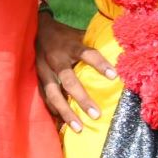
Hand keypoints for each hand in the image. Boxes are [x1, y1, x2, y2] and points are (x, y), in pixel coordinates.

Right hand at [36, 13, 110, 128]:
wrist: (36, 29)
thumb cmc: (64, 34)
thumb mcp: (79, 34)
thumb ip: (95, 43)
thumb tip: (121, 52)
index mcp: (69, 45)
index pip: (87, 54)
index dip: (100, 64)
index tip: (114, 76)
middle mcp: (55, 58)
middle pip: (69, 81)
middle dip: (82, 99)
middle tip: (96, 115)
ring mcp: (43, 70)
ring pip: (53, 94)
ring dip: (66, 111)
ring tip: (79, 128)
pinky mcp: (37, 79)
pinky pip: (45, 98)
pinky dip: (54, 111)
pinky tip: (63, 123)